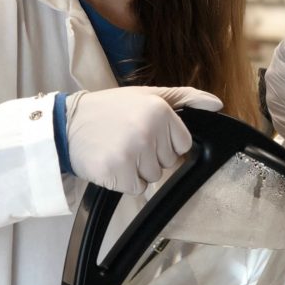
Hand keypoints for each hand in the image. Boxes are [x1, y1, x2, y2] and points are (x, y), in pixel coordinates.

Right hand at [66, 85, 221, 194]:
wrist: (67, 125)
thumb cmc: (110, 110)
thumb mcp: (148, 95)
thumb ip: (186, 98)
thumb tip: (217, 104)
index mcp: (161, 110)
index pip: (182, 144)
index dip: (164, 142)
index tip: (145, 132)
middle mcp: (149, 130)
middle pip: (168, 162)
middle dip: (150, 155)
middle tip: (128, 140)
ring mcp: (133, 152)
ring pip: (153, 177)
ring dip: (137, 169)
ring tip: (118, 150)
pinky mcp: (117, 171)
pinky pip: (136, 189)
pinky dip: (123, 181)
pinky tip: (111, 163)